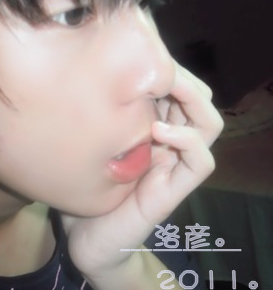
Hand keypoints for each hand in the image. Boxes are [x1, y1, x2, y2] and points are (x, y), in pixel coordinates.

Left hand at [62, 62, 223, 279]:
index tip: (139, 50)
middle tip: (150, 68)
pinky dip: (186, 139)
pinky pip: (201, 160)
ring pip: (209, 123)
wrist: (86, 239)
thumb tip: (82, 68)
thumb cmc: (81, 186)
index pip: (177, 85)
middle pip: (198, 97)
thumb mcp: (84, 138)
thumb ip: (93, 110)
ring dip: (191, 100)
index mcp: (152, 125)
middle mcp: (169, 141)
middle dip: (179, 76)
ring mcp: (175, 165)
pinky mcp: (174, 190)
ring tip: (163, 90)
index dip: (166, 65)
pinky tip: (157, 130)